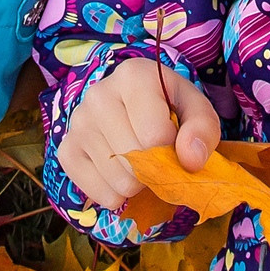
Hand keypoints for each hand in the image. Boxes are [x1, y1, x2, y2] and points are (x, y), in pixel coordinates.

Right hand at [57, 57, 220, 210]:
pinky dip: (117, 193)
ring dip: (137, 183)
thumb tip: (191, 159)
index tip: (173, 139)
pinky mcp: (67, 151)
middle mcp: (98, 94)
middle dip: (154, 168)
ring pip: (118, 181)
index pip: (155, 136)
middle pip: (135, 162)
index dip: (172, 149)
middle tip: (156, 153)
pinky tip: (120, 169)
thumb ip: (203, 130)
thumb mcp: (196, 109)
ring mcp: (78, 123)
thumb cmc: (170, 107)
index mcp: (133, 76)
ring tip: (138, 159)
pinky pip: (100, 194)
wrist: (137, 107)